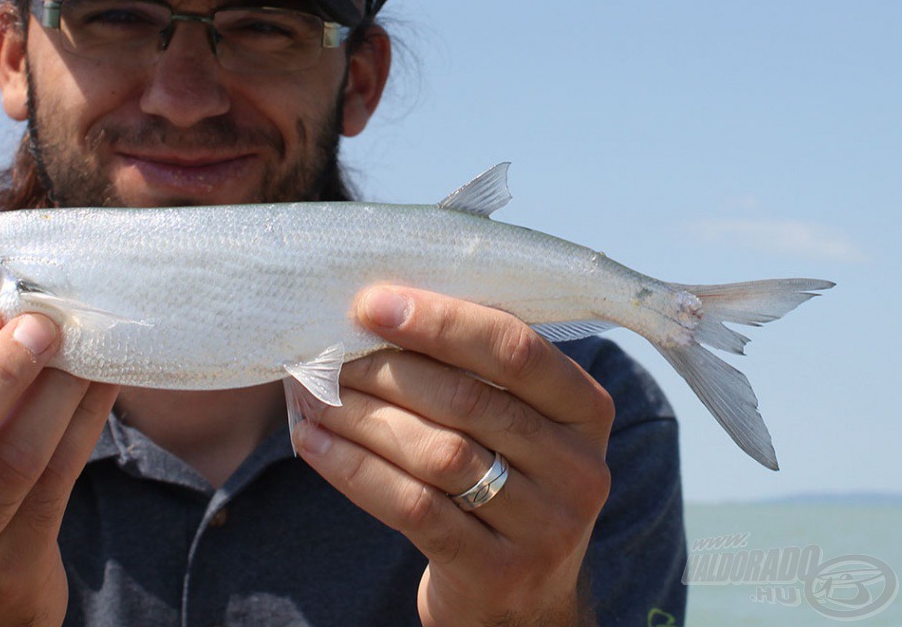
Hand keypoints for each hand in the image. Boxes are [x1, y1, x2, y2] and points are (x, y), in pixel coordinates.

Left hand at [292, 286, 613, 626]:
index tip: (371, 304)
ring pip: (438, 453)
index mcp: (586, 409)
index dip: (441, 321)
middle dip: (386, 370)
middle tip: (328, 356)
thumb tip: (377, 312)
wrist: (523, 602)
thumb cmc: (502, 481)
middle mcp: (579, 468)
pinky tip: (315, 444)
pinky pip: (412, 507)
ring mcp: (544, 528)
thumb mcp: (516, 424)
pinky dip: (355, 470)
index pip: (515, 349)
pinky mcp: (496, 573)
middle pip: (468, 400)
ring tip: (316, 396)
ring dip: (363, 417)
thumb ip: (472, 372)